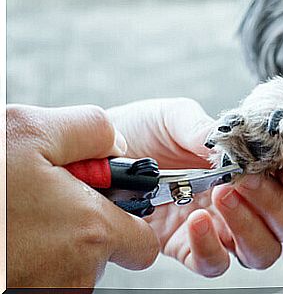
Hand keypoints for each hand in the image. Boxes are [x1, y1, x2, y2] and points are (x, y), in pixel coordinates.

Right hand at [7, 105, 158, 286]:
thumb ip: (90, 130)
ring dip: (54, 243)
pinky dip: (31, 258)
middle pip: (104, 255)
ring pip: (71, 268)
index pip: (142, 243)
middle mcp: (75, 273)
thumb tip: (117, 144)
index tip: (108, 206)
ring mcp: (48, 291)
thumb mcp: (31, 130)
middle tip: (45, 203)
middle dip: (84, 229)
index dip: (129, 222)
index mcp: (89, 231)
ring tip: (17, 218)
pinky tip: (8, 238)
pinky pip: (44, 278)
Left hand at [108, 98, 282, 276]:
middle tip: (246, 180)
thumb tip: (236, 146)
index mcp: (246, 165)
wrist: (98, 153)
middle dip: (276, 203)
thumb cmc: (143, 129)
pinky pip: (215, 264)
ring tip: (219, 195)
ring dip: (250, 227)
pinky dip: (212, 248)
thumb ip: (207, 130)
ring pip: (263, 251)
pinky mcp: (188, 247)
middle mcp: (241, 199)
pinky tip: (194, 220)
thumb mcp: (174, 118)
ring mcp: (218, 227)